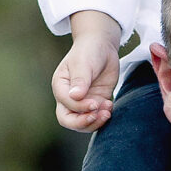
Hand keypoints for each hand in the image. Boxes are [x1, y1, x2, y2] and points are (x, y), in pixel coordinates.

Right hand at [53, 12, 121, 132]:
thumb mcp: (83, 63)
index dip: (80, 108)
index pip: (65, 105)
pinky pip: (97, 117)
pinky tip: (110, 106)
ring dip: (95, 122)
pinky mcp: (96, 102)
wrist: (102, 46)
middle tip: (97, 115)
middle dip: (83, 123)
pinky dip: (103, 117)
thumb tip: (74, 96)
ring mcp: (82, 102)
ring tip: (107, 111)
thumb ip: (80, 80)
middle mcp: (68, 97)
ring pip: (83, 123)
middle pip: (68, 121)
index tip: (95, 102)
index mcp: (60, 87)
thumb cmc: (88, 51)